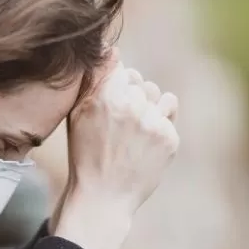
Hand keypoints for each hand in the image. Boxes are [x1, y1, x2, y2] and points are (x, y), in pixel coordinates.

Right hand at [53, 50, 178, 248]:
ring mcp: (153, 123)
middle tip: (119, 126)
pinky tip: (144, 144)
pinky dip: (160, 125)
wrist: (103, 198)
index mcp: (106, 97)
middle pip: (140, 82)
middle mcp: (132, 106)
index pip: (122, 68)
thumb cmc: (86, 155)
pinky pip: (170, 113)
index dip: (115, 86)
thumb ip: (94, 79)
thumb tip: (112, 49)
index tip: (109, 106)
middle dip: (132, 97)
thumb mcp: (77, 115)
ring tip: (132, 134)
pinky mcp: (170, 139)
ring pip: (157, 95)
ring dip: (148, 108)